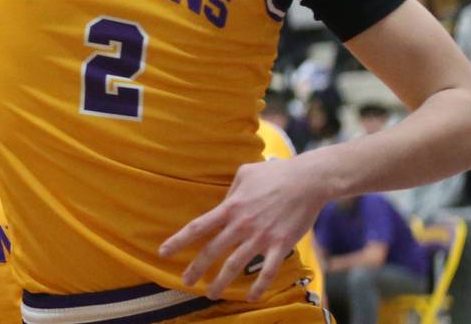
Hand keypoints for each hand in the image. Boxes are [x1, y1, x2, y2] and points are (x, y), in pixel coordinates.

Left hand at [159, 157, 326, 300]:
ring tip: (211, 293)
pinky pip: (268, 271)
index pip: (198, 226)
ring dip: (222, 282)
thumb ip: (231, 192)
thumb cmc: (275, 174)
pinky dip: (259, 286)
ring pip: (235, 265)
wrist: (307, 181)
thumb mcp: (244, 174)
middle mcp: (242, 224)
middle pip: (212, 250)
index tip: (163, 252)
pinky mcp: (281, 245)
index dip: (179, 240)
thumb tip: (224, 204)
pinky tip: (251, 297)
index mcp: (231, 207)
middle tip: (184, 281)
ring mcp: (261, 236)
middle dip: (196, 268)